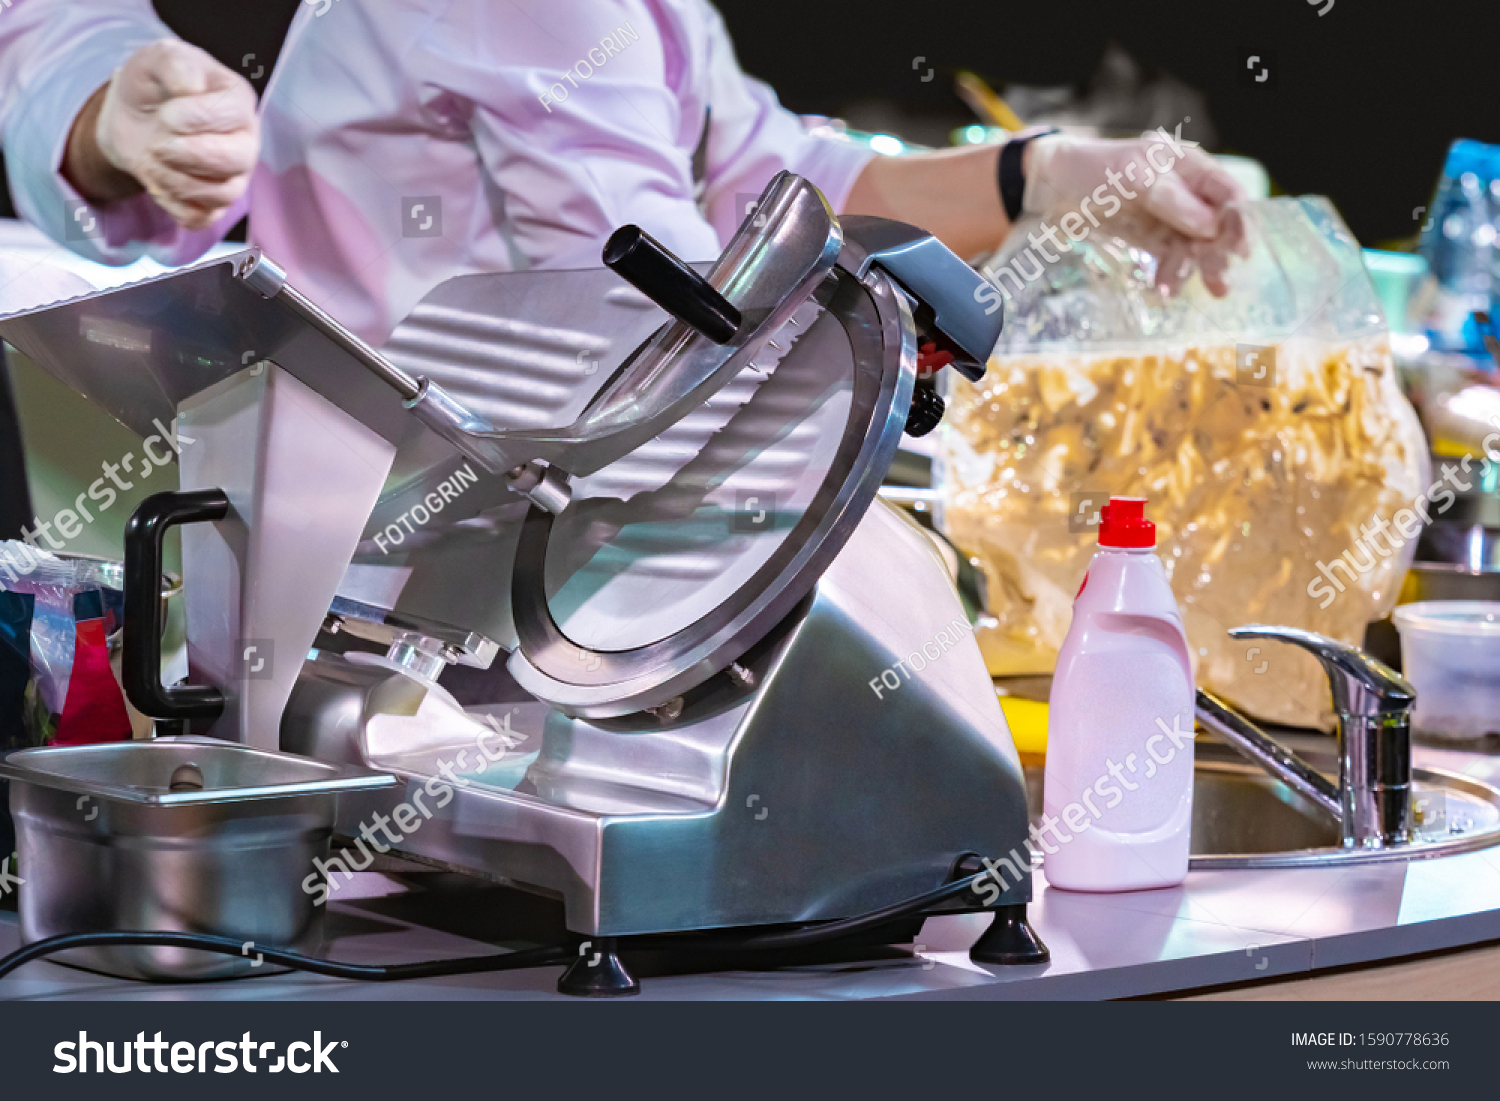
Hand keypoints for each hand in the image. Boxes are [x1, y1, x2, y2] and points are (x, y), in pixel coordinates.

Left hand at [87, 39, 258, 230]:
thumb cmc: (154, 86)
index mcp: (238, 102)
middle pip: (235, 161)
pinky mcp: (213, 205)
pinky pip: (201, 219)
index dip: (189, 118)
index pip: (229, 117)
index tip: (164, 112)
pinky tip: (159, 181)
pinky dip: (173, 204)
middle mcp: (245, 142)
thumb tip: (191, 88)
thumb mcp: (159, 58)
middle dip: (185, 153)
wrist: (133, 115)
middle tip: (157, 141)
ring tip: (154, 158)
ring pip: (221, 195)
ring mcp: (233, 177)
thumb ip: (177, 63)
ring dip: (174, 179)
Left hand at [1022, 133, 1247, 294]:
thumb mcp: (1133, 177)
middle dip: (1219, 252)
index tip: (1240, 250)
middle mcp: (1186, 193)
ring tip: (1189, 289)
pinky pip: (1170, 259)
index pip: (1227, 194)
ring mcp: (1169, 218)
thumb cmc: (1093, 169)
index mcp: (1189, 167)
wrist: (1051, 186)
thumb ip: (1172, 200)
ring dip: (1195, 269)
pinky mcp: (1150, 239)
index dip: (1239, 221)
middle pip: (1216, 225)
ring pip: (1195, 247)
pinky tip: (1165, 289)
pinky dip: (1170, 275)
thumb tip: (1211, 227)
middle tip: (1220, 280)